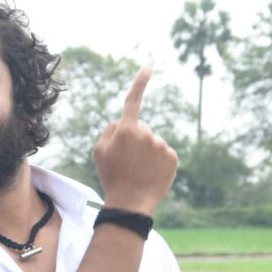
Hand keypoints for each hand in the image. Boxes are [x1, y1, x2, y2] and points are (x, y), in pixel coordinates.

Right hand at [93, 68, 177, 215]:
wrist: (131, 203)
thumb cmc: (112, 177)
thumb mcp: (99, 152)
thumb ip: (108, 131)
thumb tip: (121, 122)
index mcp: (126, 130)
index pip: (134, 101)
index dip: (140, 83)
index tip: (148, 68)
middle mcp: (146, 133)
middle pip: (140, 129)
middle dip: (134, 139)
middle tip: (126, 162)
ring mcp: (161, 145)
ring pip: (152, 142)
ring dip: (146, 152)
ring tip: (138, 171)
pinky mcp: (172, 157)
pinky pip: (163, 153)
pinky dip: (157, 162)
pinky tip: (150, 174)